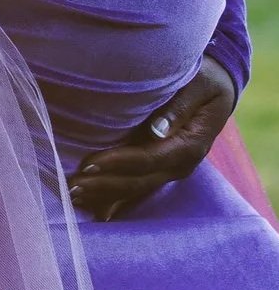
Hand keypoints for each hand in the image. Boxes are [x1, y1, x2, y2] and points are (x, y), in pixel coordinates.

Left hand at [67, 56, 235, 221]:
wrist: (219, 86)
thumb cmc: (206, 78)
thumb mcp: (200, 84)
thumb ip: (180, 106)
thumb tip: (158, 130)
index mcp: (190, 144)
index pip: (148, 158)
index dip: (118, 163)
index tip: (89, 164)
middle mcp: (180, 163)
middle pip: (138, 180)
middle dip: (104, 185)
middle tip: (71, 186)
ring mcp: (171, 169)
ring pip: (136, 189)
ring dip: (105, 195)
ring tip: (74, 197)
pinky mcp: (162, 167)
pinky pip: (138, 187)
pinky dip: (116, 199)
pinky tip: (96, 210)